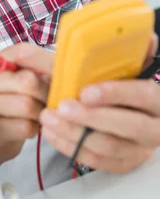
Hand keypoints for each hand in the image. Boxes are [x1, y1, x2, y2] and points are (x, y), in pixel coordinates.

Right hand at [0, 43, 53, 167]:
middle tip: (50, 100)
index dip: (46, 62)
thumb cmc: (16, 103)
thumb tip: (68, 68)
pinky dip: (34, 129)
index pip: (23, 53)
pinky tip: (30, 127)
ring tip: (40, 114)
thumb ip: (42, 69)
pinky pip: (25, 127)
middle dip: (46, 93)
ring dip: (41, 113)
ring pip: (27, 105)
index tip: (60, 74)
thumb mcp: (26, 81)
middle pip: (28, 81)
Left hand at [40, 35, 159, 172]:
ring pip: (108, 147)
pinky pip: (96, 161)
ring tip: (48, 118)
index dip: (115, 93)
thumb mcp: (125, 69)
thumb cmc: (121, 87)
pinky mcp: (123, 164)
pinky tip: (52, 133)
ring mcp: (139, 149)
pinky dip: (70, 147)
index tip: (85, 91)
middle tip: (62, 107)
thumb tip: (144, 34)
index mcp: (158, 100)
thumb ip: (128, 52)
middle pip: (128, 126)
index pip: (144, 95)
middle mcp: (154, 127)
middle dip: (91, 117)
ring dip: (74, 133)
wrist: (128, 114)